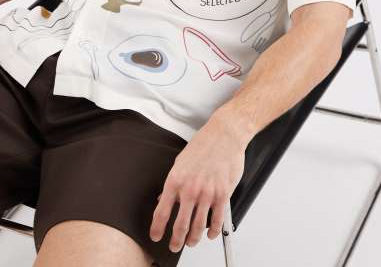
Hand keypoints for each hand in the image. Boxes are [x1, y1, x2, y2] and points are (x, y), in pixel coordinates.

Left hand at [149, 112, 246, 252]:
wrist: (224, 135)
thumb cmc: (203, 145)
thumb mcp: (180, 162)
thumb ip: (173, 183)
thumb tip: (164, 198)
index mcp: (175, 180)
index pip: (162, 212)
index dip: (157, 228)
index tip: (156, 235)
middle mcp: (190, 189)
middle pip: (180, 225)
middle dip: (176, 240)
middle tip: (174, 246)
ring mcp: (207, 193)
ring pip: (198, 226)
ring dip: (193, 239)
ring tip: (191, 242)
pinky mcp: (223, 194)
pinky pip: (217, 220)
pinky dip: (213, 232)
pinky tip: (210, 234)